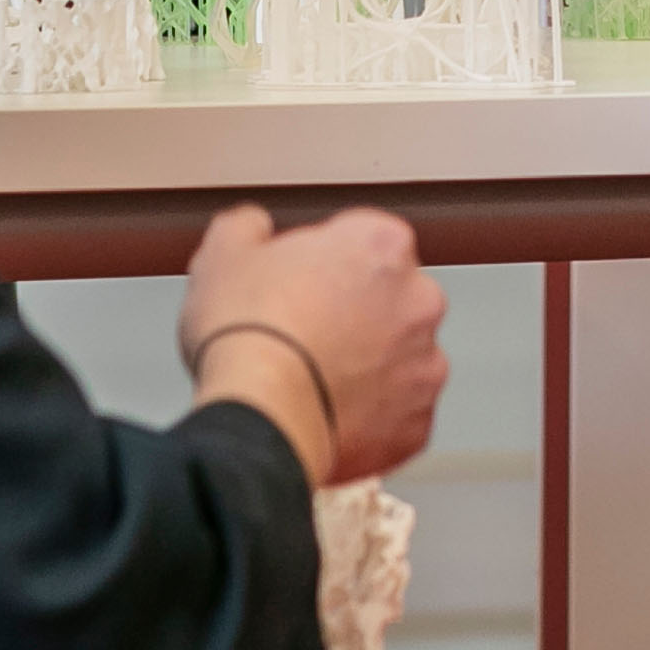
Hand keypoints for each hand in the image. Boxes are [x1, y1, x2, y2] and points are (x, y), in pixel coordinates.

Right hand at [181, 201, 448, 485]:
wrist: (261, 417)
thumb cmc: (249, 335)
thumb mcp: (225, 252)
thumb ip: (249, 226)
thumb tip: (253, 227)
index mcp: (382, 244)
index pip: (361, 240)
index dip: (321, 264)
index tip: (296, 285)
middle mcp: (419, 300)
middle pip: (388, 299)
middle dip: (354, 314)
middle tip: (301, 334)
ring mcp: (424, 364)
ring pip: (397, 359)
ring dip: (366, 367)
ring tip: (311, 380)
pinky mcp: (417, 423)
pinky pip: (396, 416)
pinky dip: (369, 418)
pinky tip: (328, 415)